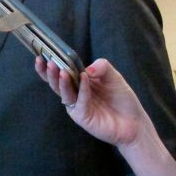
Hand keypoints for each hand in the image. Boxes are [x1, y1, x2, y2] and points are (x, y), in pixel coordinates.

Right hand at [35, 57, 149, 149]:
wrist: (134, 122)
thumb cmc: (121, 99)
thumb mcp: (113, 76)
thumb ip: (102, 67)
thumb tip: (87, 68)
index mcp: (78, 83)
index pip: (60, 72)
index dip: (50, 64)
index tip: (42, 54)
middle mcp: (74, 94)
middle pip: (56, 83)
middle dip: (49, 72)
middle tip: (47, 61)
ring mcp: (76, 106)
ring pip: (63, 92)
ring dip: (61, 81)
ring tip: (60, 70)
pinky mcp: (82, 116)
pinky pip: (79, 101)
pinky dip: (82, 89)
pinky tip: (84, 79)